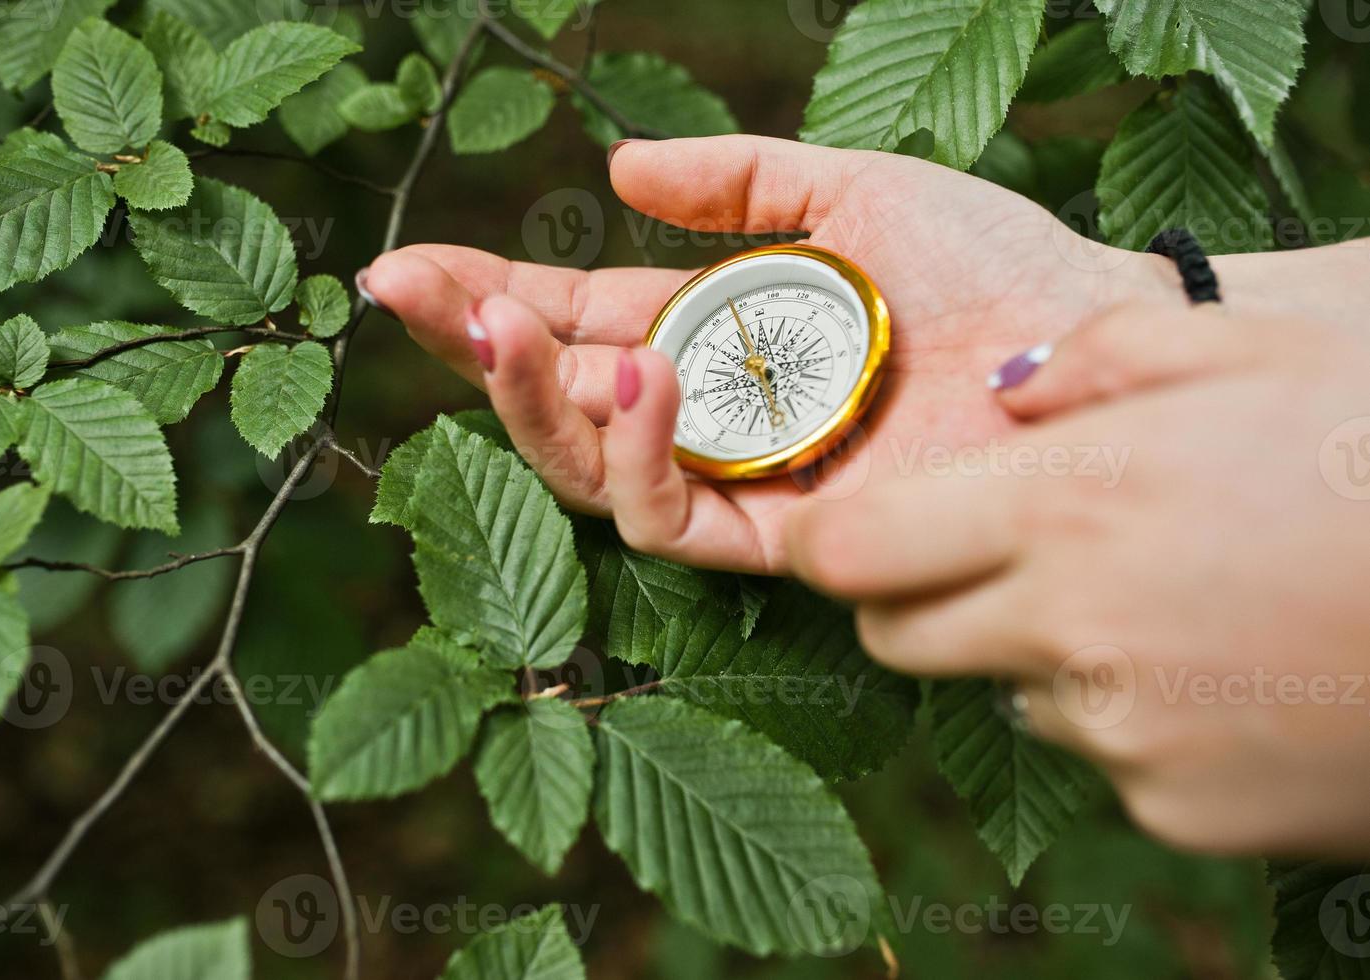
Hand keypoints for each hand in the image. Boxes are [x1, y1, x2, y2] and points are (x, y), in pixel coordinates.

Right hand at [360, 135, 1178, 572]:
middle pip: (560, 397)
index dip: (494, 292)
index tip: (413, 263)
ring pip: (590, 467)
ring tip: (500, 322)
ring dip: (530, 400)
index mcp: (718, 331)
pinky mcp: (784, 534)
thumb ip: (738, 181)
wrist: (1089, 344)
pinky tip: (639, 381)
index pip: (581, 319)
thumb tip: (619, 166)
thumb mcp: (849, 192)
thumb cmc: (989, 267)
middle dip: (473, 344)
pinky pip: (674, 516)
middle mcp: (715, 411)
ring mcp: (744, 477)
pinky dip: (641, 456)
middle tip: (403, 286)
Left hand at [785, 304, 1369, 856]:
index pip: (852, 551)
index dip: (823, 546)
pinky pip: (1109, 761)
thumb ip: (1108, 358)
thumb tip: (1002, 397)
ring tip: (1175, 602)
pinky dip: (1141, 722)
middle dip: (921, 597)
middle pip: (900, 635)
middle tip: (1008, 555)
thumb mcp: (1265, 352)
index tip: (828, 537)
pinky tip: (1235, 671)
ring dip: (1049, 652)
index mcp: (1071, 505)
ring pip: (1010, 694)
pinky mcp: (1179, 810)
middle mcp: (1071, 627)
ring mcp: (1125, 733)